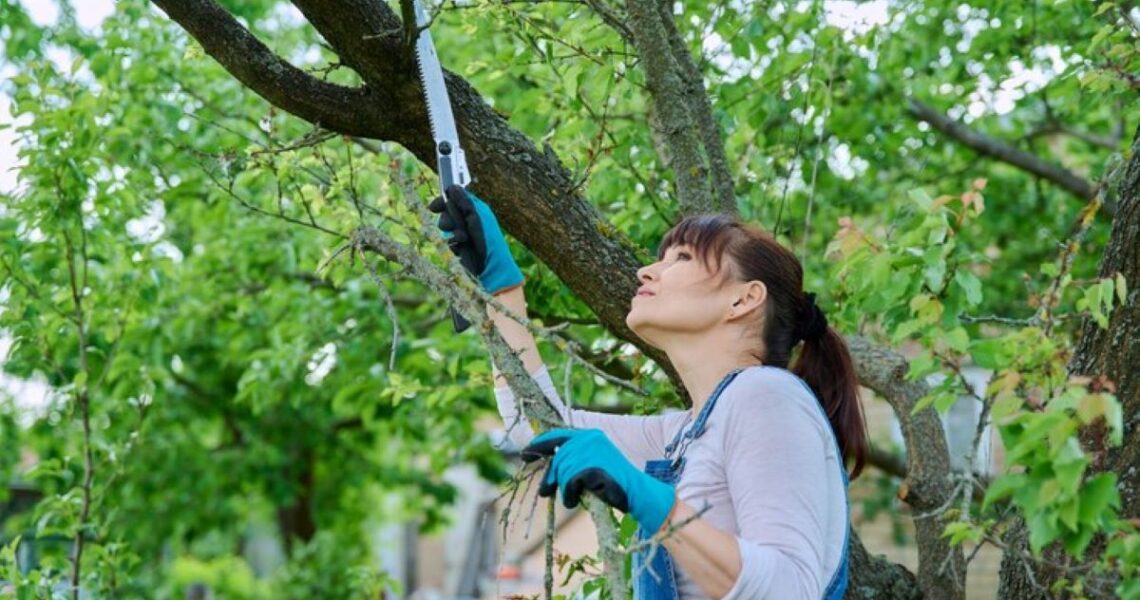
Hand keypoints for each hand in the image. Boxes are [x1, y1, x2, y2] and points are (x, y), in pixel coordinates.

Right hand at [428, 185, 523, 294]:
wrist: (490, 265)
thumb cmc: (487, 239)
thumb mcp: (476, 216)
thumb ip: (463, 202)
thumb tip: (452, 187)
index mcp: (474, 209)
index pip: (455, 198)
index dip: (444, 200)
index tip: (434, 206)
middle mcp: (468, 218)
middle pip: (447, 211)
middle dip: (447, 219)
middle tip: (452, 226)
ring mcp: (463, 231)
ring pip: (445, 226)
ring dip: (452, 232)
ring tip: (463, 238)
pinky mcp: (459, 244)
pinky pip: (448, 239)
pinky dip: (454, 243)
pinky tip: (462, 247)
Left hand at [522, 428, 676, 532]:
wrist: (636, 492)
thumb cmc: (614, 481)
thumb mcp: (592, 462)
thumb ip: (574, 458)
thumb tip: (549, 464)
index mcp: (590, 434)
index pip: (558, 436)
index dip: (539, 445)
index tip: (525, 454)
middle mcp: (589, 439)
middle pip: (557, 458)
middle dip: (550, 477)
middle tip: (544, 492)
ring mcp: (590, 453)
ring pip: (562, 472)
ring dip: (563, 489)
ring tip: (571, 499)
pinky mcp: (590, 468)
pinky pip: (569, 483)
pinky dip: (569, 495)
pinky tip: (575, 501)